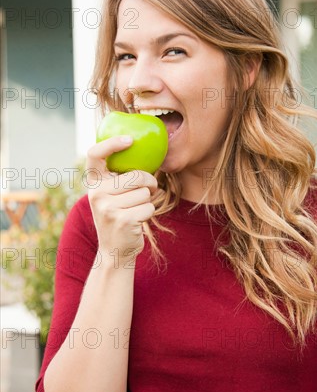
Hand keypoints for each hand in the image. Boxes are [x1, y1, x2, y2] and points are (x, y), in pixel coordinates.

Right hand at [86, 136, 157, 266]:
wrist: (114, 252)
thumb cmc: (118, 216)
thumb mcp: (110, 195)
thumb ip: (117, 177)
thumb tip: (139, 149)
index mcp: (93, 183)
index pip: (95, 154)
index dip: (112, 143)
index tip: (130, 140)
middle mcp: (96, 194)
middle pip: (136, 176)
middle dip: (149, 182)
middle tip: (148, 189)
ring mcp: (108, 208)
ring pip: (145, 193)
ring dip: (147, 201)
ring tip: (135, 210)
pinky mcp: (123, 220)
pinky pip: (149, 207)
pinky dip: (148, 213)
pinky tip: (137, 221)